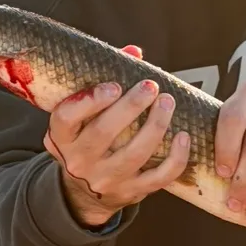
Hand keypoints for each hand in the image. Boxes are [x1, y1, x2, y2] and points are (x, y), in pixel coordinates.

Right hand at [44, 46, 190, 228]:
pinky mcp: (131, 192)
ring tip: (168, 102)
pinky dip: (176, 159)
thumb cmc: (87, 138)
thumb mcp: (81, 116)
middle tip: (150, 86)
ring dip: (156, 125)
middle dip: (130, 106)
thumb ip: (104, 82)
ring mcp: (106, 179)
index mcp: (62, 138)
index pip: (66, 118)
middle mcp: (79, 161)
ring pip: (134, 154)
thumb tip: (134, 52)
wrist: (84, 193)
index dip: (90, 101)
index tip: (114, 85)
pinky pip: (158, 178)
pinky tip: (184, 136)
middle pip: (104, 133)